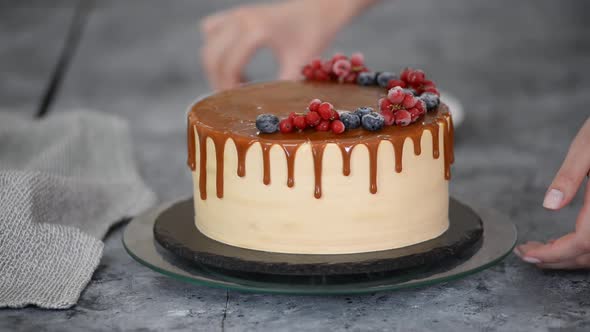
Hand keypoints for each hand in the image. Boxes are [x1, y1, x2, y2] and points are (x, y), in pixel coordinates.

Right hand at [200, 0, 374, 90]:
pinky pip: (211, 31)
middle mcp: (241, 19)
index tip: (236, 103)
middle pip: (211, 56)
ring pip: (208, 44)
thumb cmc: (313, 34)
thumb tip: (270, 112)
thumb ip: (284, 87)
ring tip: (237, 81)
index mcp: (256, 30)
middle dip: (217, 80)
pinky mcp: (236, 15)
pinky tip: (234, 61)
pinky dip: (216, 49)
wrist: (319, 8)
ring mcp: (236, 14)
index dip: (227, 88)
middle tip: (232, 97)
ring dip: (216, 65)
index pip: (229, 64)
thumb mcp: (300, 63)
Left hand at [515, 117, 589, 268]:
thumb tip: (550, 205)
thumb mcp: (586, 148)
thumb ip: (569, 177)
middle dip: (556, 260)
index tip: (527, 254)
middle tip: (526, 253)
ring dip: (570, 257)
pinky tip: (565, 241)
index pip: (582, 242)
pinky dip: (584, 249)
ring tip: (541, 249)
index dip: (554, 254)